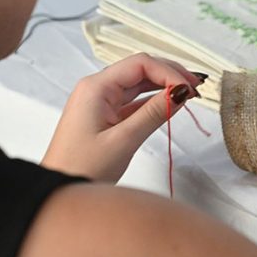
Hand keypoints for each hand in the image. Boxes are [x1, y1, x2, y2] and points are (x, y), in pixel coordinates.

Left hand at [42, 53, 204, 180]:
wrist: (59, 191)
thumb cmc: (81, 168)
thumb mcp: (124, 140)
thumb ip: (154, 113)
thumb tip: (180, 92)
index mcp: (95, 87)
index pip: (140, 64)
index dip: (168, 72)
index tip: (189, 88)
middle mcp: (96, 89)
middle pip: (140, 69)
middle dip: (169, 74)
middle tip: (197, 86)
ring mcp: (100, 102)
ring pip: (138, 84)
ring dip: (163, 86)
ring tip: (189, 92)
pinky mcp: (104, 116)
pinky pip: (133, 101)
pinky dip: (153, 101)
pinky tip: (170, 104)